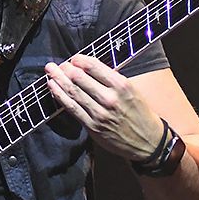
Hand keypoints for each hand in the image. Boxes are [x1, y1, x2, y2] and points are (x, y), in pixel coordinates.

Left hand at [44, 54, 164, 160]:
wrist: (148, 141)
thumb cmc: (140, 114)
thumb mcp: (133, 91)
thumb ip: (113, 80)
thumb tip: (91, 69)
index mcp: (122, 85)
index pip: (95, 67)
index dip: (80, 60)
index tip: (74, 58)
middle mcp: (110, 98)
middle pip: (80, 78)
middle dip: (66, 68)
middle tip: (58, 64)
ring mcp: (100, 113)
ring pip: (73, 92)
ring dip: (58, 79)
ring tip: (50, 71)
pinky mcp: (92, 126)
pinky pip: (72, 108)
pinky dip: (60, 96)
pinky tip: (52, 87)